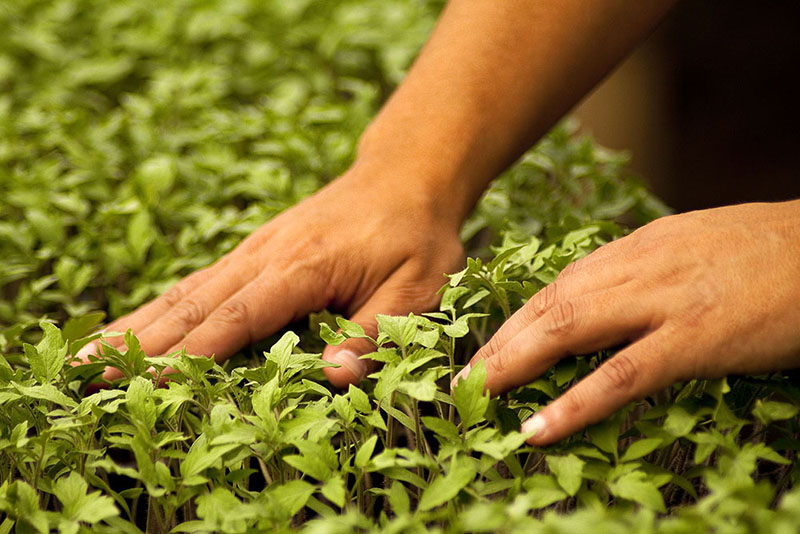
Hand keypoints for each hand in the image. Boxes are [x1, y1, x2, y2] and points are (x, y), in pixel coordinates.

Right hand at [78, 163, 463, 386]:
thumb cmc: (416, 235)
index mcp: (304, 267)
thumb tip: (331, 378)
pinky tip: (136, 327)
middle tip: (84, 376)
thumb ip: (372, 334)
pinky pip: (201, 282)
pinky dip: (162, 308)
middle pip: (193, 304)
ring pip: (187, 292)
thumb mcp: (416, 289)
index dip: (192, 355)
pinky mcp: (257, 251)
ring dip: (136, 325)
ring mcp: (256, 250)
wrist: (406, 176)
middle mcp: (267, 255)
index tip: (146, 385)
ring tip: (87, 356)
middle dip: (140, 344)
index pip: (237, 319)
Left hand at [461, 200, 799, 445]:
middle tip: (463, 379)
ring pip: (567, 332)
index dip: (513, 322)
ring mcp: (661, 303)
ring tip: (476, 398)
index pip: (555, 288)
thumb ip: (640, 275)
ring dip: (513, 367)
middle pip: (547, 307)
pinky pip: (621, 375)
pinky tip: (539, 427)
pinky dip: (574, 404)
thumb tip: (601, 304)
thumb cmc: (761, 254)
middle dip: (498, 345)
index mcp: (632, 250)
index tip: (485, 349)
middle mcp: (634, 269)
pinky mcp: (694, 338)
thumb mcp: (687, 251)